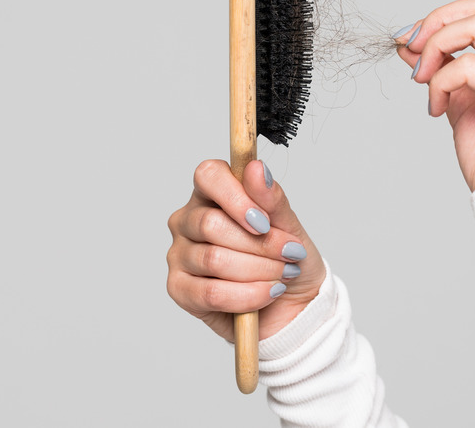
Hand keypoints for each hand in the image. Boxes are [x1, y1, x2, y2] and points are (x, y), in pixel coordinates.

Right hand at [166, 159, 325, 341]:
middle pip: (210, 223)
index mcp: (211, 194)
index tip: (264, 222)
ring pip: (213, 259)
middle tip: (289, 254)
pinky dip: (247, 295)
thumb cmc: (287, 260)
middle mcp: (188, 220)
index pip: (208, 175)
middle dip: (258, 244)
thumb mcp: (290, 226)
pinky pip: (210, 293)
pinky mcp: (179, 289)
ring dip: (259, 270)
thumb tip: (256, 168)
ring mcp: (179, 254)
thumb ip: (271, 198)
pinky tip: (267, 293)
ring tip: (282, 276)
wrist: (296, 306)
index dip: (236, 197)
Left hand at [395, 0, 474, 190]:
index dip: (448, 15)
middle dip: (439, 20)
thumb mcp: (460, 103)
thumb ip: (441, 71)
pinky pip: (471, 67)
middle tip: (411, 49)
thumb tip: (408, 44)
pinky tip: (435, 108)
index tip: (413, 39)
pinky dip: (442, 82)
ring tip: (422, 81)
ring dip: (437, 47)